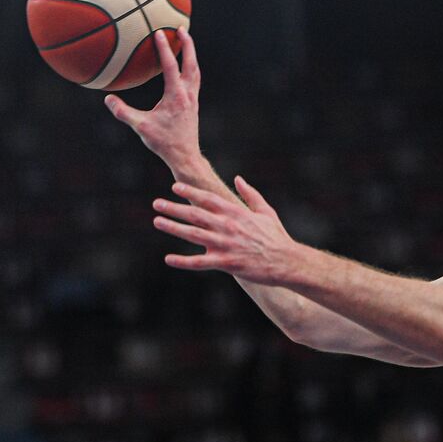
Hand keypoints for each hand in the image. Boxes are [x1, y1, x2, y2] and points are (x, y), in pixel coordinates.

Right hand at [104, 27, 202, 172]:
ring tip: (185, 41)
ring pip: (195, 70)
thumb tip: (107, 99)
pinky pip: (194, 79)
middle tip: (182, 28)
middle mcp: (188, 94)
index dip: (165, 49)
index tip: (160, 33)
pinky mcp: (193, 103)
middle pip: (191, 62)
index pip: (171, 66)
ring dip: (191, 54)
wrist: (184, 155)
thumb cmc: (164, 142)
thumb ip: (123, 112)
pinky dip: (190, 67)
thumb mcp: (141, 127)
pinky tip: (183, 67)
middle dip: (187, 44)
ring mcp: (193, 98)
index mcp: (176, 96)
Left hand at [153, 178, 299, 285]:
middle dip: (174, 207)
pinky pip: (199, 262)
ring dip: (173, 227)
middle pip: (195, 214)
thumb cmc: (276, 236)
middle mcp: (227, 226)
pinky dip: (183, 261)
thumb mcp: (266, 210)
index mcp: (236, 212)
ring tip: (157, 221)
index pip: (208, 198)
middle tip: (157, 203)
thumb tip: (238, 178)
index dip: (190, 192)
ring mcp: (225, 244)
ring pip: (193, 234)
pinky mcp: (225, 263)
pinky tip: (168, 258)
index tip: (174, 187)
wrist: (286, 261)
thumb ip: (250, 193)